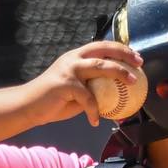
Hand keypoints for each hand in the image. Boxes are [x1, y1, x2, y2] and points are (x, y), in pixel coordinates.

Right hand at [25, 41, 144, 127]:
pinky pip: (88, 98)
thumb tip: (115, 96)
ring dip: (120, 73)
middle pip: (103, 49)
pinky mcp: (65, 84)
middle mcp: (73, 59)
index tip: (136, 56)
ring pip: (100, 66)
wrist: (28, 106)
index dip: (120, 48)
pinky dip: (94, 110)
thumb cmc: (53, 101)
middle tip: (139, 63)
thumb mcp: (76, 92)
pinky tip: (95, 121)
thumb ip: (92, 89)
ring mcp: (69, 69)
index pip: (101, 46)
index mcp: (76, 57)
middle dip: (124, 53)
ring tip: (133, 82)